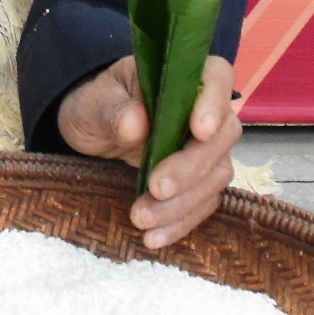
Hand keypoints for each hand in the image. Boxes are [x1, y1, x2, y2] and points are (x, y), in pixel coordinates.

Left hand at [58, 53, 237, 249]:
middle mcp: (204, 111)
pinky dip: (180, 223)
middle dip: (191, 167)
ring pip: (216, 176)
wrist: (91, 130)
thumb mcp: (93, 102)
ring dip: (182, 203)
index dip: (214, 102)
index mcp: (183, 76)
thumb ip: (113, 111)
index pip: (217, 76)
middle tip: (156, 187)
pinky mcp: (197, 181)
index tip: (198, 129)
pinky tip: (154, 238)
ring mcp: (205, 148)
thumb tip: (136, 123)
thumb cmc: (96, 104)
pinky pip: (202, 204)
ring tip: (141, 218)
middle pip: (222, 136)